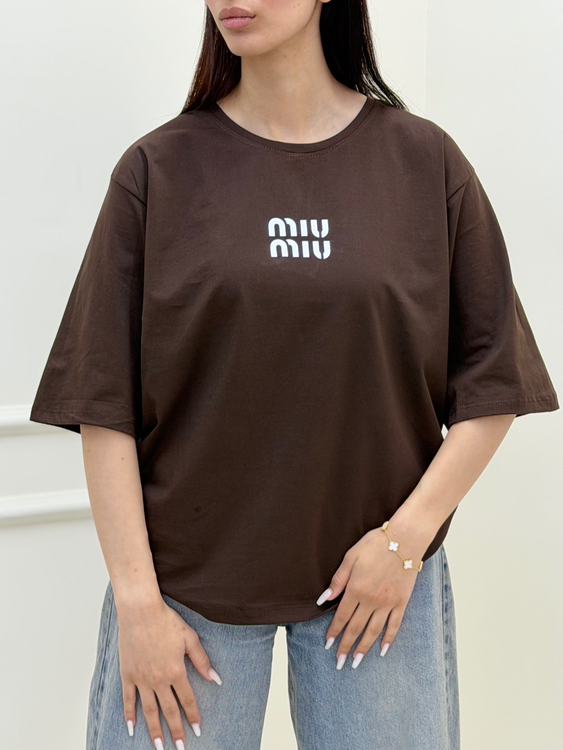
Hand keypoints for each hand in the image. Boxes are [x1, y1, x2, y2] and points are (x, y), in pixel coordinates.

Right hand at [116, 596, 222, 747]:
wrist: (140, 611)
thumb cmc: (166, 621)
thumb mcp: (189, 638)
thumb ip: (202, 660)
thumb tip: (215, 678)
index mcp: (176, 671)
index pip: (187, 700)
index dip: (192, 716)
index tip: (197, 730)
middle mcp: (158, 679)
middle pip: (168, 711)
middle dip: (175, 731)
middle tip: (179, 747)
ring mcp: (141, 678)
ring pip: (149, 710)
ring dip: (154, 730)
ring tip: (159, 746)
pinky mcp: (127, 674)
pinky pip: (128, 700)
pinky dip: (130, 715)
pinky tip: (132, 729)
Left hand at [317, 524, 426, 668]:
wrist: (405, 539)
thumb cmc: (375, 544)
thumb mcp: (351, 557)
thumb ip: (338, 579)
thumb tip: (324, 598)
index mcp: (356, 589)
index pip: (342, 616)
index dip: (334, 632)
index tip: (328, 645)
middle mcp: (371, 600)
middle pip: (356, 628)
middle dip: (346, 646)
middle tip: (339, 663)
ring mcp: (388, 603)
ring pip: (374, 631)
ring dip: (364, 648)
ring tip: (356, 662)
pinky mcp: (401, 602)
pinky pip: (394, 625)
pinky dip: (388, 639)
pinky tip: (382, 650)